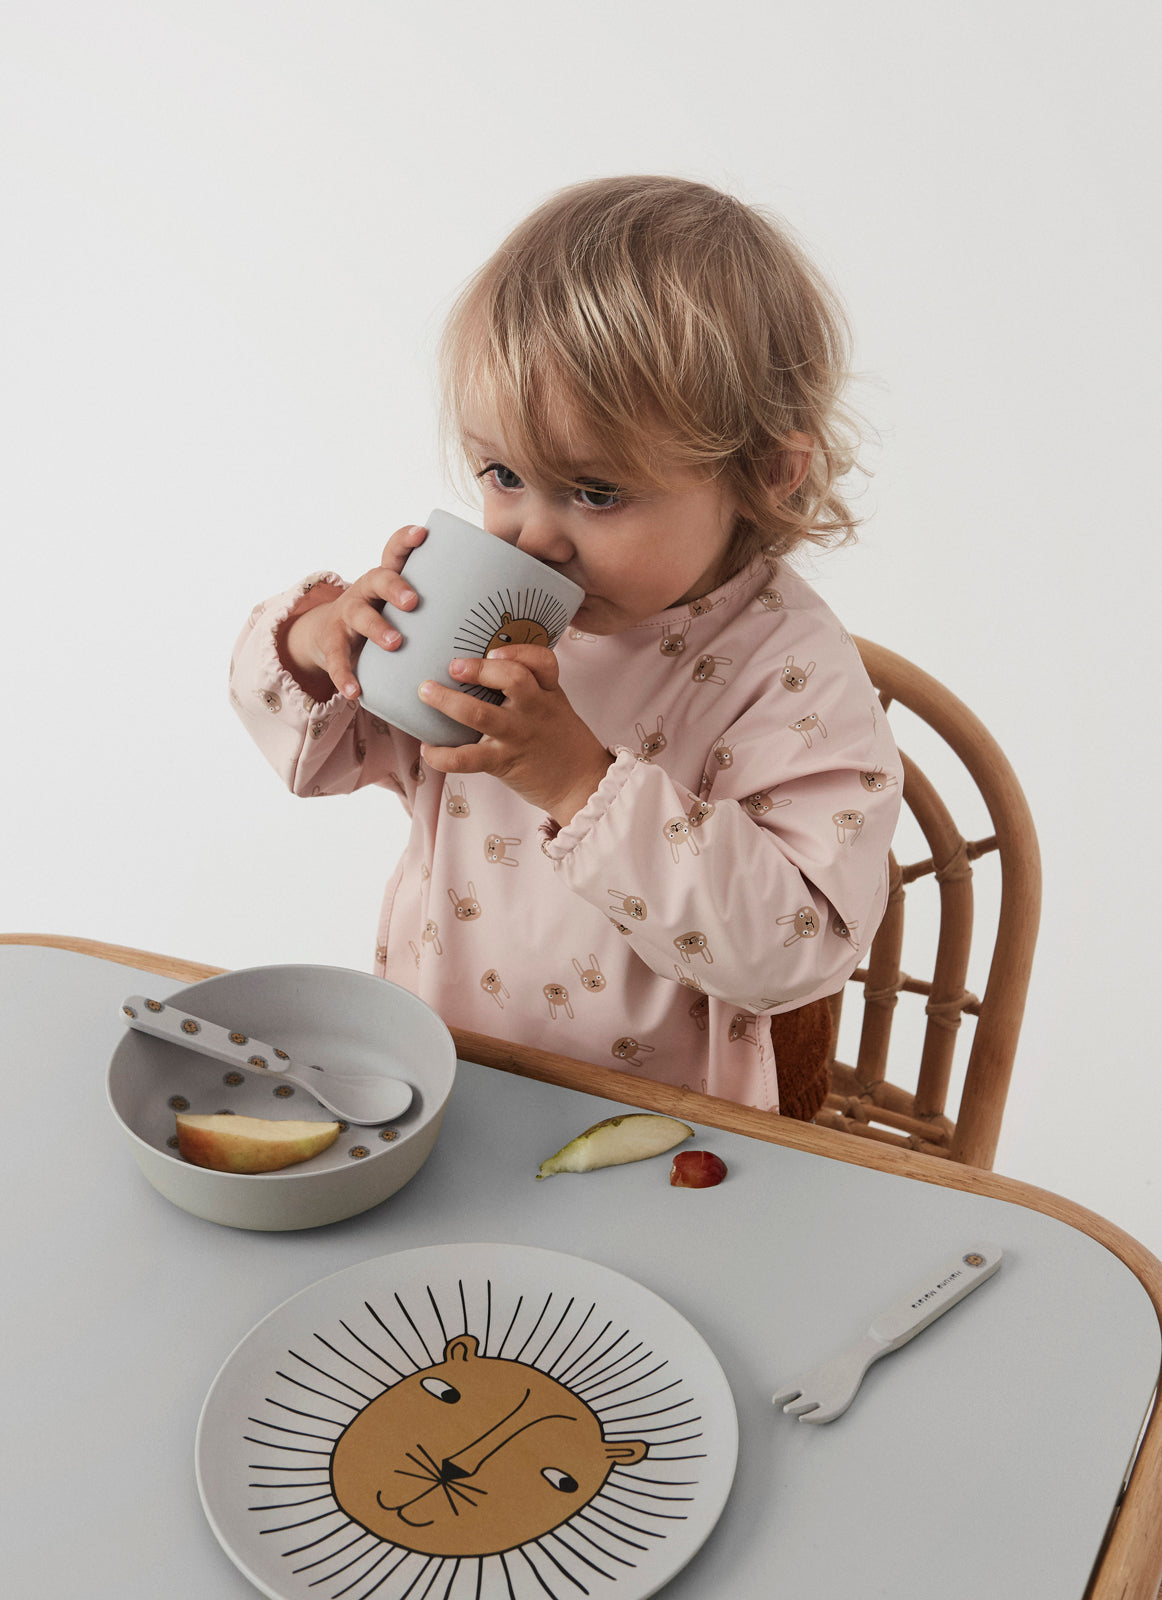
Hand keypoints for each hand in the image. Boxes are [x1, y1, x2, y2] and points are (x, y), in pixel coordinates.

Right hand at [277, 523, 427, 700]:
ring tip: (395, 642)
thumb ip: (438, 604)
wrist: (330, 636)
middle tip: (413, 601)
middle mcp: (366, 591)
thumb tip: (494, 610)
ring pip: (359, 616)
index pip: (395, 551)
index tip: (422, 532)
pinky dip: (345, 675)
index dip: (406, 539)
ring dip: (377, 628)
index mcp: (387, 579)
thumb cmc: (384, 619)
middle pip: (378, 579)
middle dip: (396, 587)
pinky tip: (355, 691)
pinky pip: (337, 659)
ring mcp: (347, 615)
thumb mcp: (403, 607)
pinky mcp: (332, 642)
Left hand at [417, 644, 612, 824]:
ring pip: (480, 713)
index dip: (518, 651)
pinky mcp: (503, 763)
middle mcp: (534, 710)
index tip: (494, 651)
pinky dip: (442, 755)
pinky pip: (467, 758)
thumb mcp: (556, 706)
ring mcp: (518, 736)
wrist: (581, 785)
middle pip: (512, 679)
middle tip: (453, 666)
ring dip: (448, 701)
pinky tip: (428, 749)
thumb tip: (487, 664)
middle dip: (479, 669)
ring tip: (426, 692)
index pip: (542, 661)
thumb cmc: (561, 742)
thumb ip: (532, 687)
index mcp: (548, 693)